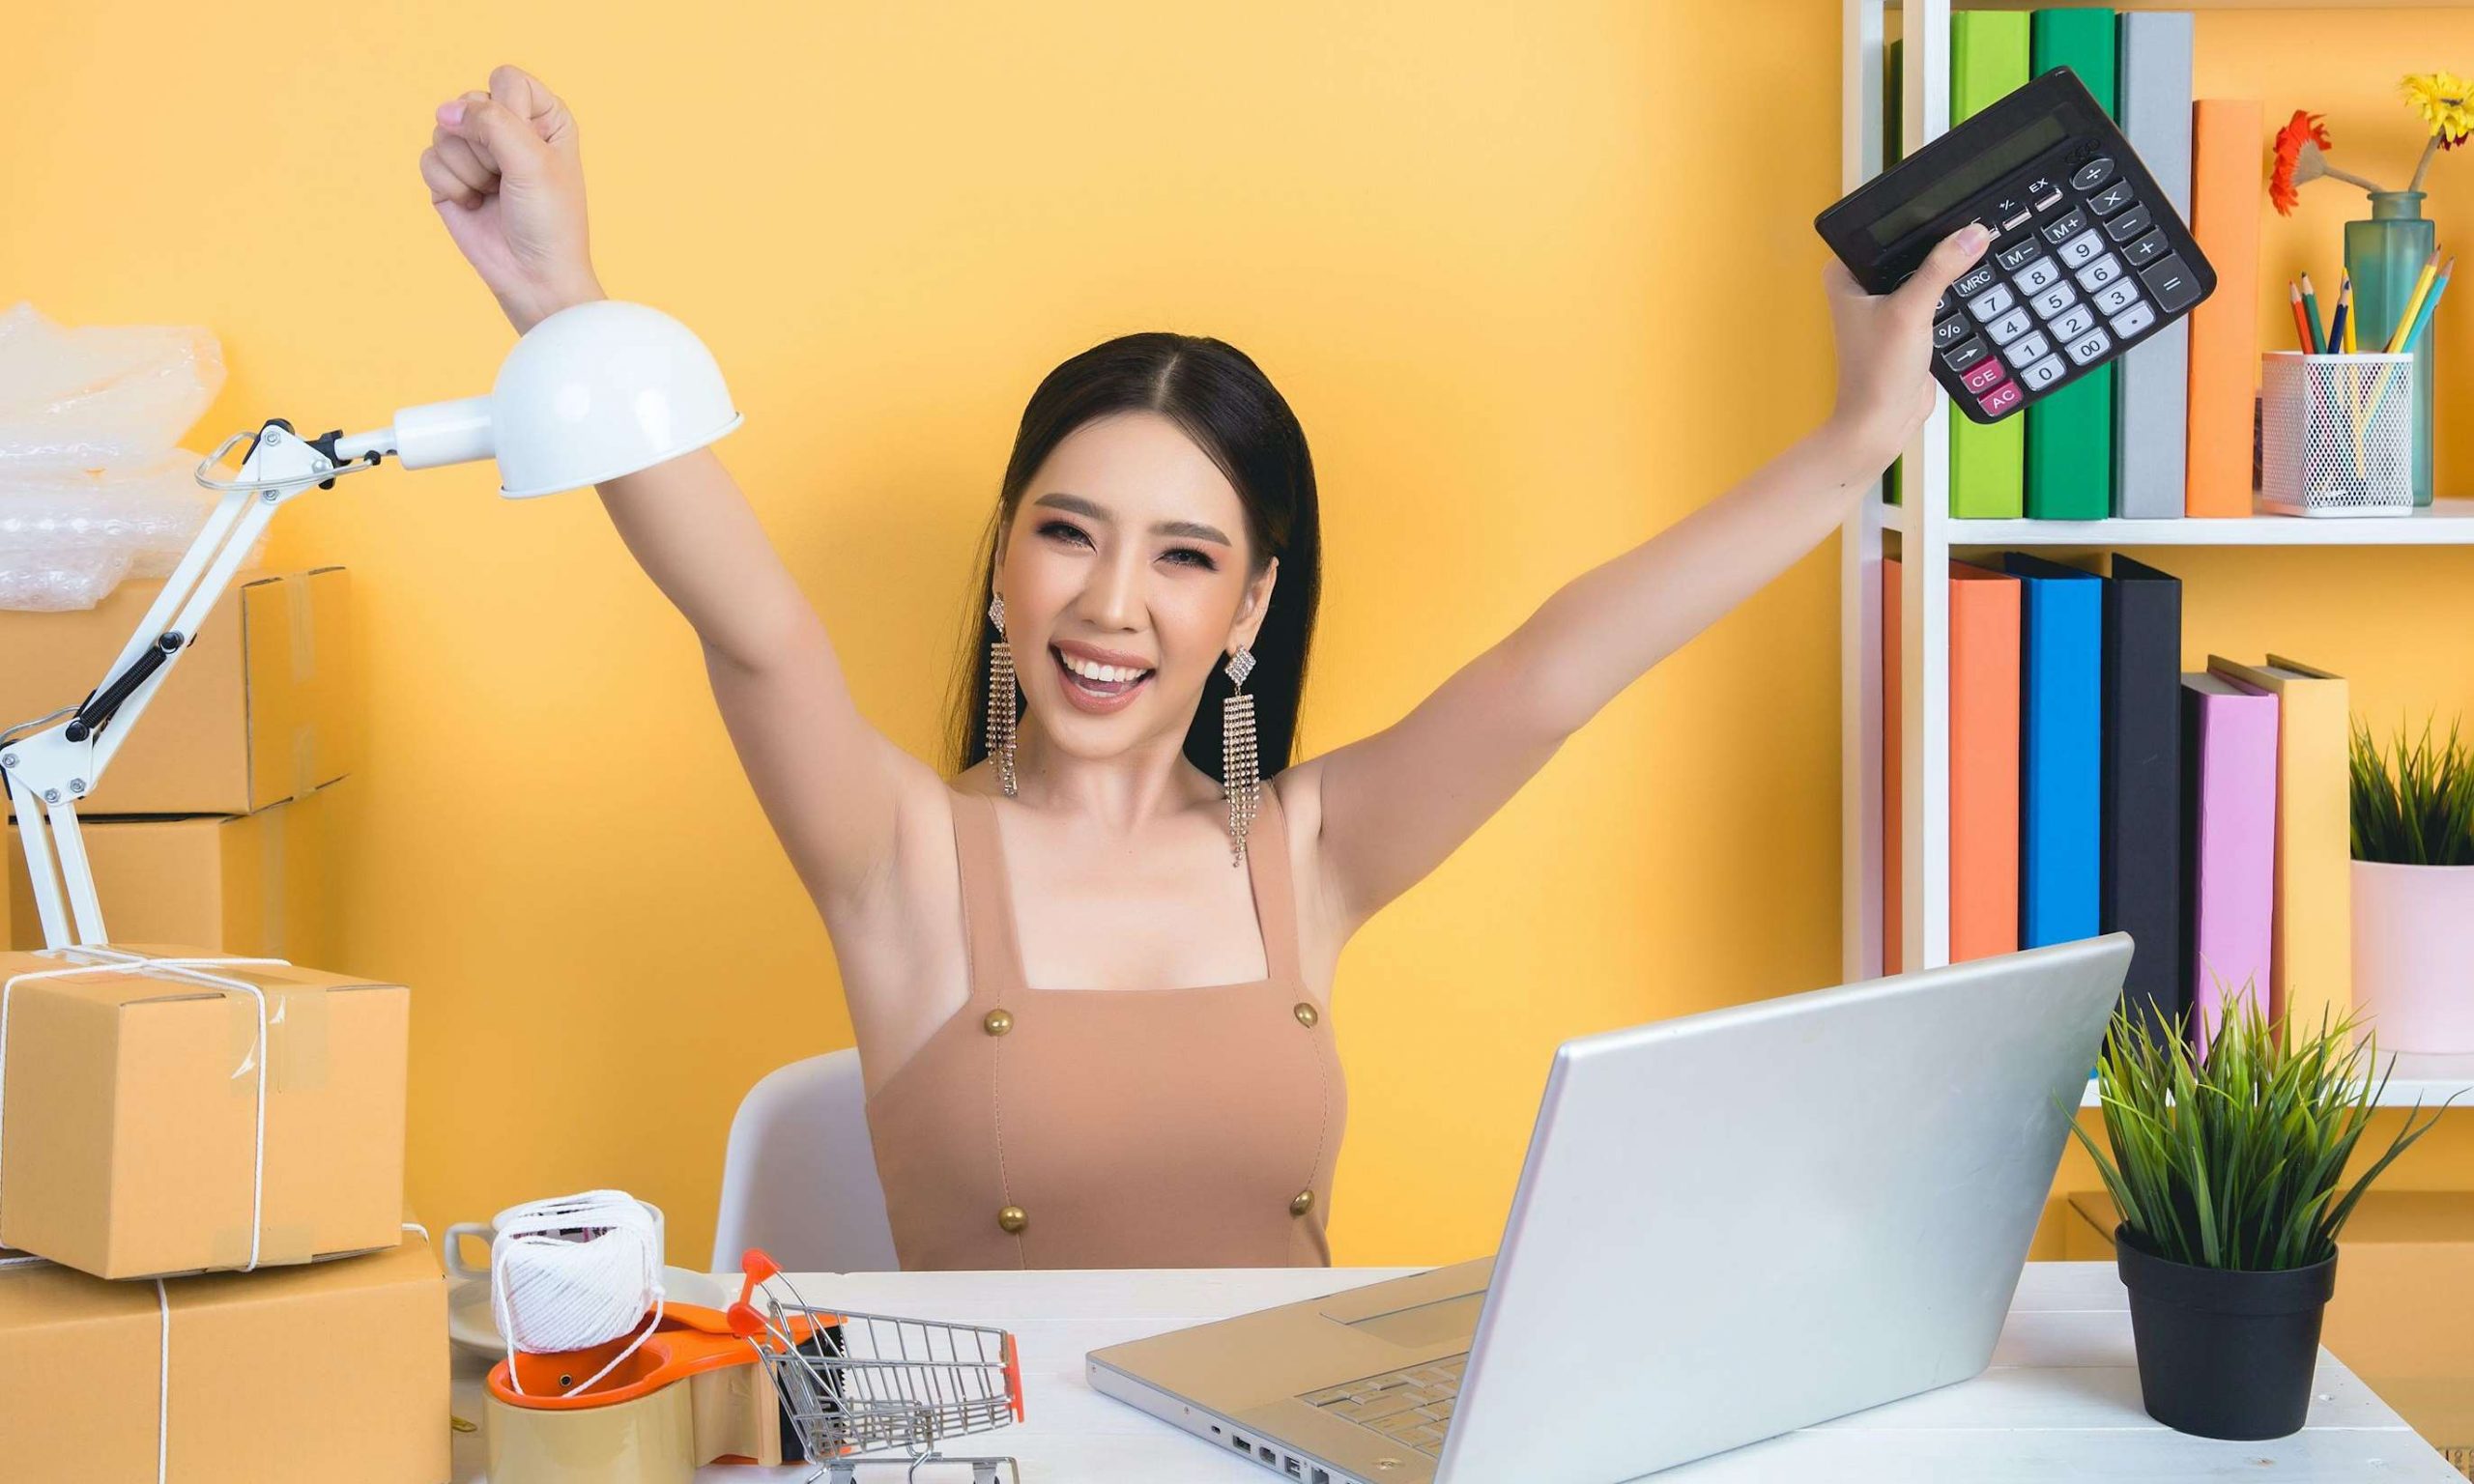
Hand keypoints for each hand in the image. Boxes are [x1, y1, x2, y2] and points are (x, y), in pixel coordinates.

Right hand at [420, 65, 603, 334]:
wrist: (533, 276)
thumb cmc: (547, 219)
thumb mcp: (532, 161)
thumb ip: (492, 122)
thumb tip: (445, 111)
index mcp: (542, 115)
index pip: (505, 79)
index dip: (508, 112)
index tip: (529, 151)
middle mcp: (508, 127)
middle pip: (469, 102)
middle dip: (485, 146)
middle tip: (508, 180)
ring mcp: (476, 151)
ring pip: (444, 130)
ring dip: (468, 169)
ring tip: (493, 194)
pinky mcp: (450, 176)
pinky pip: (429, 158)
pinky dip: (450, 185)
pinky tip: (473, 205)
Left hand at [1816, 223, 1990, 477]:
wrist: (1882, 422)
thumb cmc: (1877, 373)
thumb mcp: (1910, 313)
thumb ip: (1941, 269)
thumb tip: (1972, 234)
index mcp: (1845, 273)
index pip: (1885, 230)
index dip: (1919, 218)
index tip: (1955, 205)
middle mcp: (1861, 283)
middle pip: (1909, 249)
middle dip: (1939, 243)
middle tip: (1975, 227)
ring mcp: (1884, 301)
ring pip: (1924, 270)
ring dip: (1949, 267)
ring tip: (1980, 246)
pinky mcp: (1906, 319)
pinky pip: (1934, 292)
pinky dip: (1952, 289)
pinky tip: (1975, 276)